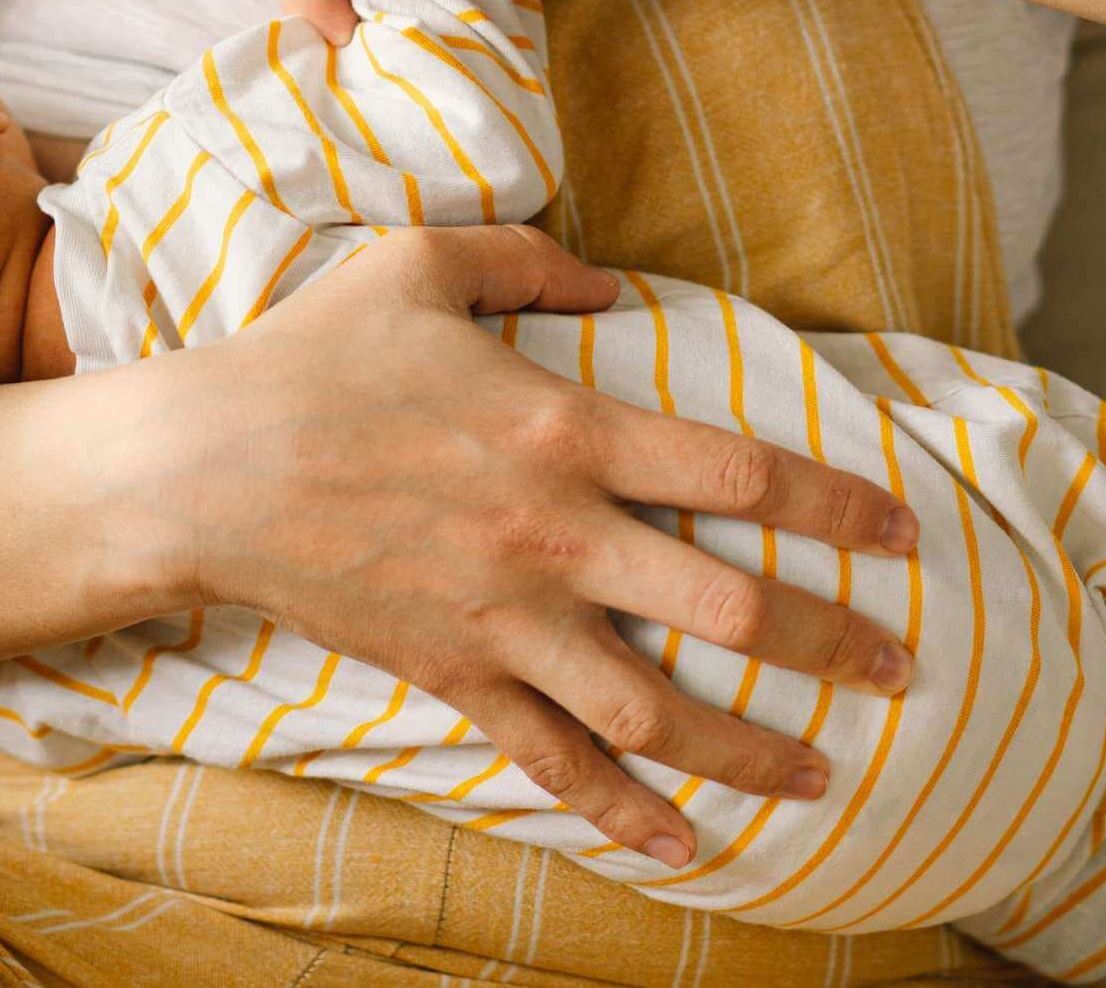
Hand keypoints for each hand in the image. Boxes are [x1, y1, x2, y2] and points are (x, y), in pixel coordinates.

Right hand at [165, 226, 916, 866]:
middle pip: (726, 605)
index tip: (904, 532)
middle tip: (906, 667)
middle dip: (831, 642)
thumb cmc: (308, 357)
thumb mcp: (417, 264)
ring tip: (825, 775)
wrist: (199, 470)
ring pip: (654, 707)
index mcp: (563, 429)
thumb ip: (528, 259)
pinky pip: (550, 758)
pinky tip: (682, 847)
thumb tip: (610, 278)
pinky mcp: (452, 675)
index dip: (836, 503)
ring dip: (750, 749)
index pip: (738, 470)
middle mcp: (553, 535)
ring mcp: (504, 619)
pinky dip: (619, 811)